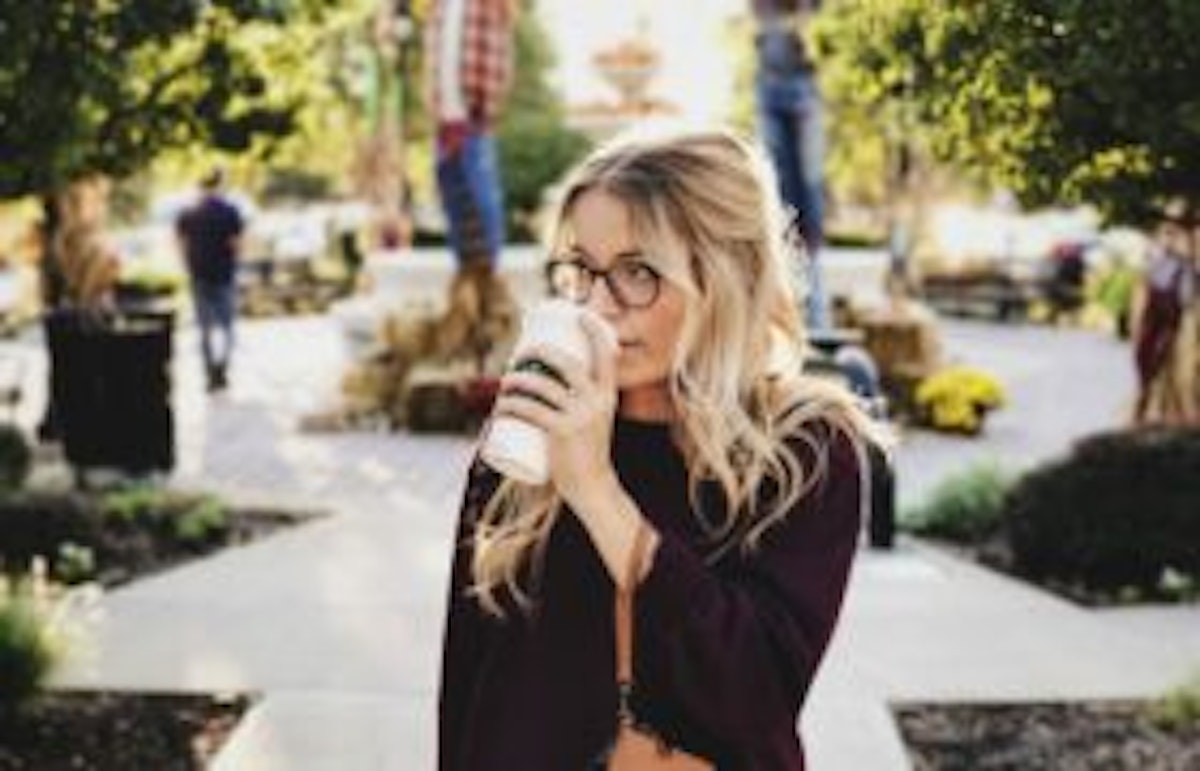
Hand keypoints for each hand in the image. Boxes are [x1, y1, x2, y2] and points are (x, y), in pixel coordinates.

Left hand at [491, 313, 619, 506]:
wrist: (593, 486)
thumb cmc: (588, 452)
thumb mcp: (595, 420)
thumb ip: (583, 401)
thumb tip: (558, 381)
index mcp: (609, 395)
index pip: (606, 354)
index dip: (593, 329)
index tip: (578, 315)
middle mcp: (597, 401)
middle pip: (565, 363)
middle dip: (540, 351)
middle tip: (522, 354)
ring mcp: (580, 416)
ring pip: (542, 385)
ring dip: (518, 378)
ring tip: (506, 381)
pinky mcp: (561, 432)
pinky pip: (530, 410)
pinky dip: (512, 405)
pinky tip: (501, 405)